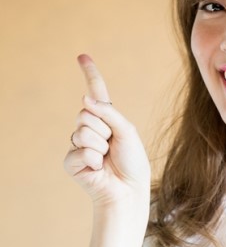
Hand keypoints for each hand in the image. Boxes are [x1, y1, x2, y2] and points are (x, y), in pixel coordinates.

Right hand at [64, 55, 150, 206]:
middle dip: (104, 130)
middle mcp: (90, 128)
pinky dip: (93, 160)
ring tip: (106, 159)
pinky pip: (79, 150)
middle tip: (112, 147)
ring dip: (100, 146)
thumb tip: (85, 98)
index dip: (90, 74)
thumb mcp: (127, 131)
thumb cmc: (132, 162)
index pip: (96, 92)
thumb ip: (109, 113)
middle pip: (86, 113)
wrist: (128, 190)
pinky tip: (98, 169)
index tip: (82, 57)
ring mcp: (79, 144)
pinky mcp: (71, 161)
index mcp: (106, 119)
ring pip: (82, 131)